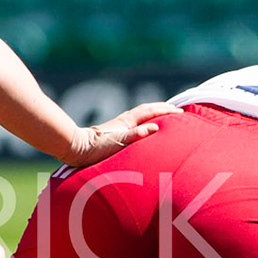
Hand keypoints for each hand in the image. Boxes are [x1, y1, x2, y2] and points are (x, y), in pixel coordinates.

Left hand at [66, 101, 180, 165]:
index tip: (180, 111)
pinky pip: (135, 124)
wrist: (77, 149)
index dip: (166, 110)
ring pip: (141, 115)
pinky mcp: (115, 134)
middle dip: (162, 108)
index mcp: (128, 122)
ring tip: (164, 116)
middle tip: (176, 110)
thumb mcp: (120, 142)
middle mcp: (125, 121)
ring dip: (153, 113)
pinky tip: (144, 129)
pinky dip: (144, 122)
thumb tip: (155, 127)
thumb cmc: (97, 148)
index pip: (151, 111)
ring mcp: (119, 126)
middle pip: (147, 110)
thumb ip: (137, 134)